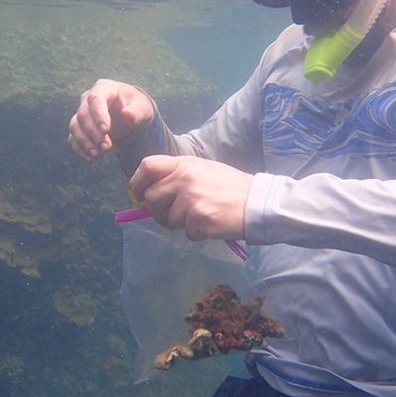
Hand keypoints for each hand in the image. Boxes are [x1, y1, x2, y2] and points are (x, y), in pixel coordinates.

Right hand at [68, 79, 154, 162]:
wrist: (129, 114)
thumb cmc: (137, 107)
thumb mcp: (143, 107)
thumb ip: (137, 111)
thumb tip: (127, 115)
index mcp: (104, 88)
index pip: (96, 99)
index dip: (98, 115)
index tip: (106, 130)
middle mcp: (88, 98)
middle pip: (83, 115)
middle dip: (93, 133)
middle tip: (107, 148)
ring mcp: (81, 112)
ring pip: (75, 126)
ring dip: (85, 142)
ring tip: (98, 155)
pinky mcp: (79, 127)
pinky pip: (73, 138)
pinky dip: (79, 149)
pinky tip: (90, 159)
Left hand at [129, 154, 252, 240]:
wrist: (258, 202)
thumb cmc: (231, 187)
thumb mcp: (204, 170)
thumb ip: (178, 177)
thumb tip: (150, 193)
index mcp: (185, 163)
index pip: (148, 166)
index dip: (137, 181)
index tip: (138, 193)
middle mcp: (185, 178)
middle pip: (151, 197)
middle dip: (158, 210)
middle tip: (173, 214)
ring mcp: (191, 199)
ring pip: (169, 219)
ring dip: (182, 224)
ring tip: (203, 216)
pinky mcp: (199, 218)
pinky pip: (187, 232)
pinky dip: (198, 233)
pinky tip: (213, 224)